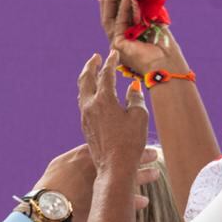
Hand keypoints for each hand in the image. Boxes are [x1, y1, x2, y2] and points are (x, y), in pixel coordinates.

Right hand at [33, 143, 160, 221]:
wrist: (49, 203)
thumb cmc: (51, 182)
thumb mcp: (61, 163)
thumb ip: (74, 157)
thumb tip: (80, 155)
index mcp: (89, 154)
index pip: (112, 143)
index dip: (127, 142)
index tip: (138, 139)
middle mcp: (100, 167)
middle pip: (125, 159)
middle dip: (141, 156)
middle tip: (154, 154)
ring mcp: (104, 184)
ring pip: (130, 178)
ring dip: (144, 176)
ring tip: (155, 174)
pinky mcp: (105, 201)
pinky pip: (125, 202)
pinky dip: (135, 202)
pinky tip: (145, 201)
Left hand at [78, 51, 151, 175]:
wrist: (114, 167)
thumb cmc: (130, 142)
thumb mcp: (139, 117)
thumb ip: (135, 99)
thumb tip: (132, 88)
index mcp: (104, 99)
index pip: (106, 74)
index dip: (110, 62)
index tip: (113, 53)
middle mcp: (90, 105)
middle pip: (86, 78)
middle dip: (91, 65)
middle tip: (95, 57)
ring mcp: (85, 116)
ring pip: (82, 91)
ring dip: (86, 78)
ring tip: (92, 72)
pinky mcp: (85, 127)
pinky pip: (83, 103)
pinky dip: (87, 92)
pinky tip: (93, 95)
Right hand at [101, 0, 188, 75]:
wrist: (168, 65)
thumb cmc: (166, 48)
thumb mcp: (155, 23)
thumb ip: (146, 11)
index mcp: (129, 36)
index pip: (118, 15)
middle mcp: (120, 40)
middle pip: (109, 15)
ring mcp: (116, 43)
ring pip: (108, 17)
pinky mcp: (117, 44)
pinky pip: (117, 22)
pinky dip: (122, 7)